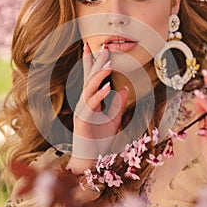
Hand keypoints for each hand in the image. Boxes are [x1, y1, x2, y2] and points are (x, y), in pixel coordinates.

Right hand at [71, 42, 127, 160]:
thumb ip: (118, 104)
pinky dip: (100, 95)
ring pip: (89, 89)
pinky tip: (108, 87)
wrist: (90, 159)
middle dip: (95, 63)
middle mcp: (85, 102)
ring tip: (108, 65)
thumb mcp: (113, 119)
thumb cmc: (99, 139)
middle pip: (89, 79)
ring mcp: (82, 110)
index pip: (91, 78)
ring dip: (99, 76)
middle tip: (103, 48)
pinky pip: (91, 105)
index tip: (94, 47)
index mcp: (92, 101)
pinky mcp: (83, 120)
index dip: (92, 63)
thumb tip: (124, 88)